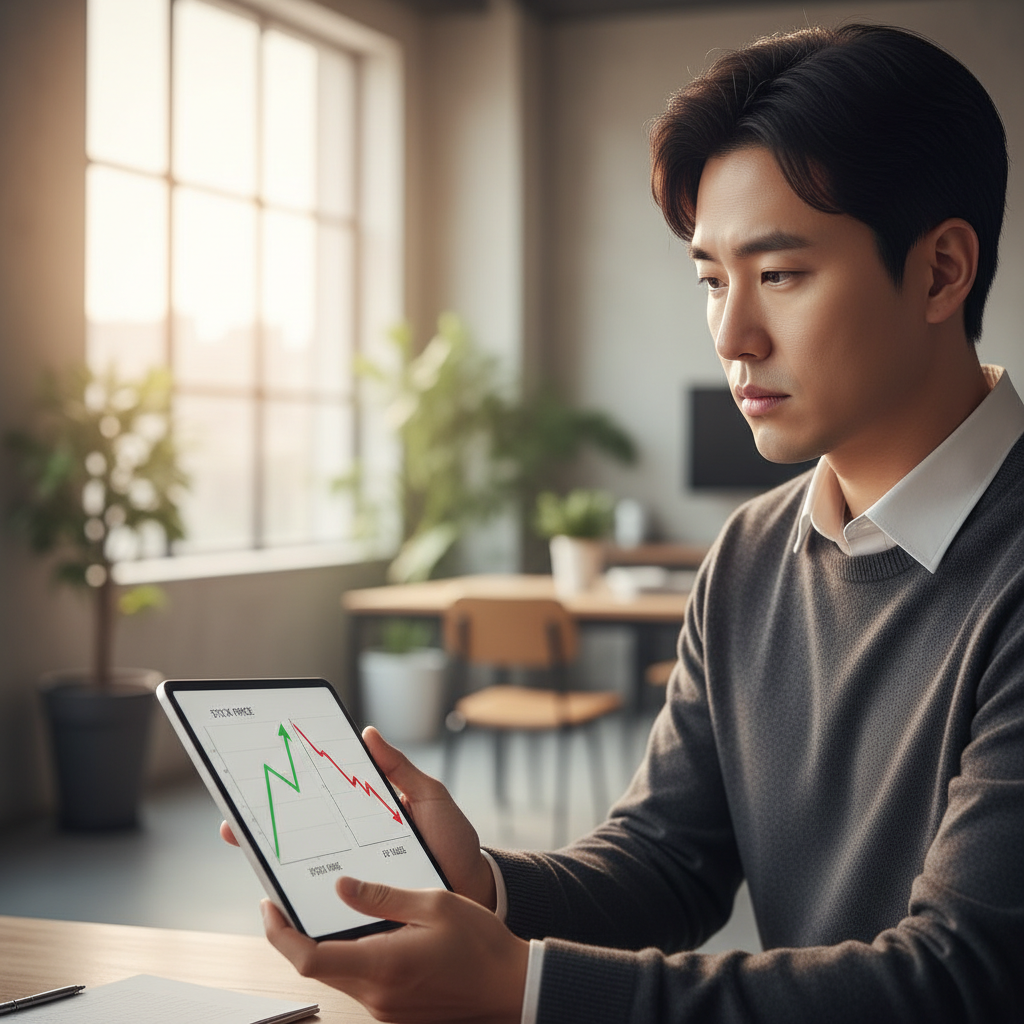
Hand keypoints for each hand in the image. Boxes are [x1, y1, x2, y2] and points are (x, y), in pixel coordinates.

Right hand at [221, 726, 495, 910]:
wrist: (476, 887)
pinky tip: (281, 892)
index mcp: (365, 814)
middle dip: (264, 827)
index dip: (289, 792)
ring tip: (248, 848)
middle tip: (234, 821)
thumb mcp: (429, 796)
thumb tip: (368, 733)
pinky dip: (302, 897)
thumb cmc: (452, 841)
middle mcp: (353, 846)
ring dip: (272, 862)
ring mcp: (357, 876)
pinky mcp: (364, 905)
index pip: (320, 801)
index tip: (257, 779)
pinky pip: (328, 901)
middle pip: (301, 836)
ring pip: (305, 870)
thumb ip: (399, 769)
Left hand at [261, 878, 527, 1023]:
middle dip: (295, 936)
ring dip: (326, 946)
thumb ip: (382, 897)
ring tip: (331, 910)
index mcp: (382, 965)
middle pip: (316, 968)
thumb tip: (341, 886)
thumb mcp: (434, 904)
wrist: (512, 988)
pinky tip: (367, 934)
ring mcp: (384, 1010)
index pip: (308, 957)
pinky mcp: (395, 1014)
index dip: (279, 933)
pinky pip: (360, 984)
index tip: (269, 906)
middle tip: (290, 899)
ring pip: (337, 976)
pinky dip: (352, 958)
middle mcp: (376, 995)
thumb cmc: (479, 944)